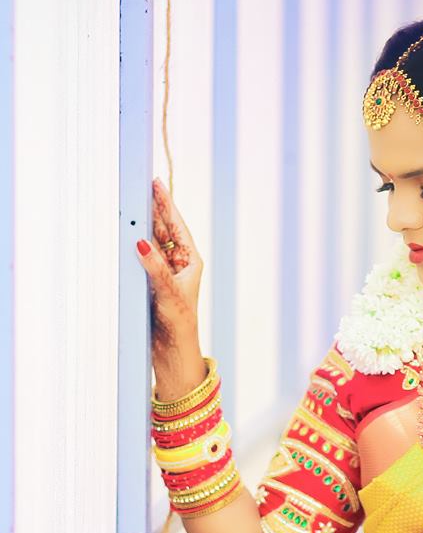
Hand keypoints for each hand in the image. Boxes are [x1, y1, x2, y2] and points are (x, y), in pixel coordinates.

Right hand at [136, 177, 205, 367]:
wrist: (172, 348)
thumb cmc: (179, 320)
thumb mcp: (168, 291)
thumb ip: (154, 266)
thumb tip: (141, 241)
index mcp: (190, 261)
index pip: (176, 226)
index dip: (166, 204)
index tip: (156, 184)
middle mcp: (177, 263)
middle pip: (163, 229)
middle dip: (153, 208)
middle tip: (140, 186)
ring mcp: (163, 270)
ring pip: (150, 240)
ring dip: (141, 224)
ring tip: (130, 202)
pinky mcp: (149, 280)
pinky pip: (140, 255)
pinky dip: (132, 243)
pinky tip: (123, 232)